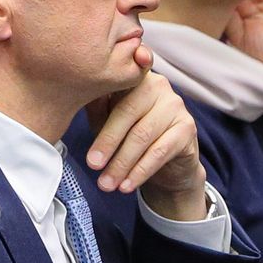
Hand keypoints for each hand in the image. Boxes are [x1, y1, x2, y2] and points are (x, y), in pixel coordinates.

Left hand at [84, 71, 207, 220]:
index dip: (98, 115)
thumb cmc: (131, 136)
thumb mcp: (108, 121)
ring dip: (122, 163)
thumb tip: (75, 98)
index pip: (113, 92)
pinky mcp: (187, 127)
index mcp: (135, 77)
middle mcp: (158, 85)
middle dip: (108, 143)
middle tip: (92, 167)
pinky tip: (127, 185)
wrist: (168, 163)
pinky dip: (141, 171)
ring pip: (143, 135)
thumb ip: (96, 107)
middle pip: (128, 112)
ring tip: (107, 184)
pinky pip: (160, 150)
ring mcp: (175, 104)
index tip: (87, 146)